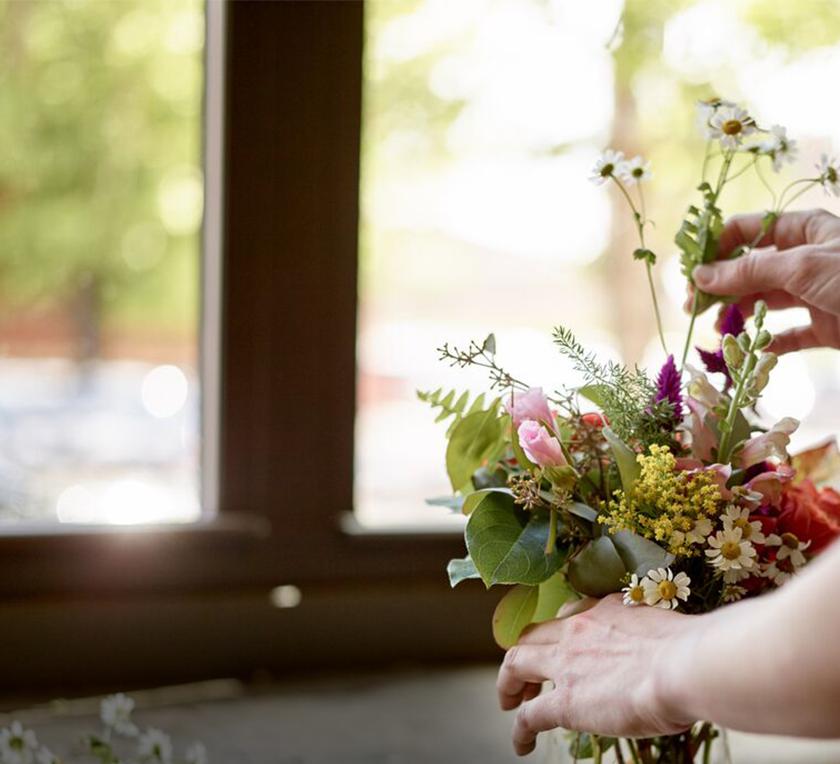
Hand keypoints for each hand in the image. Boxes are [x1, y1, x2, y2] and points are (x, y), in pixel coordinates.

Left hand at [496, 595, 699, 755]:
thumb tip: (664, 655)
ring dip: (508, 682)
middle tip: (523, 674)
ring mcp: (567, 665)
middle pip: (533, 635)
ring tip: (508, 702)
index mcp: (604, 611)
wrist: (685, 665)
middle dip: (524, 652)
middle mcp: (578, 630)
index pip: (568, 614)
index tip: (560, 643)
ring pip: (517, 664)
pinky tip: (521, 744)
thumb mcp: (665, 629)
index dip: (558, 631)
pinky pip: (530, 715)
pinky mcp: (567, 702)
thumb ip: (651, 639)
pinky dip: (520, 729)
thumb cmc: (691, 650)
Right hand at [687, 209, 839, 353]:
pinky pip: (789, 334)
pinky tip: (750, 349)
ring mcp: (815, 292)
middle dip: (720, 287)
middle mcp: (806, 258)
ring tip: (719, 328)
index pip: (746, 230)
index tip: (691, 274)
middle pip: (750, 269)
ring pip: (765, 301)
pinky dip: (768, 343)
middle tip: (693, 307)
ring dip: (738, 314)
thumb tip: (701, 275)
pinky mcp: (826, 325)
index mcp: (804, 230)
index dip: (716, 249)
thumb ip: (750, 271)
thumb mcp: (803, 266)